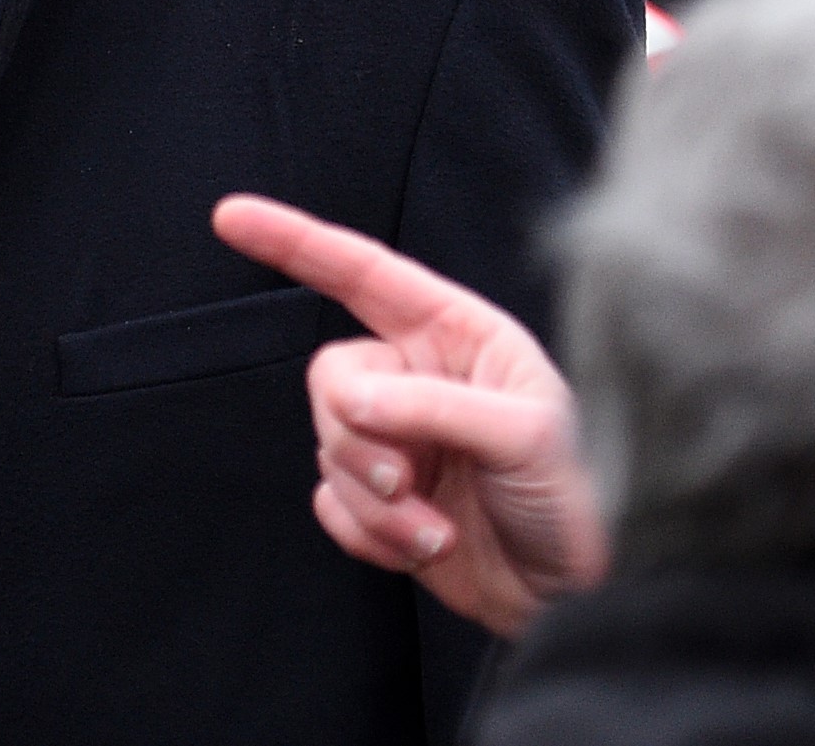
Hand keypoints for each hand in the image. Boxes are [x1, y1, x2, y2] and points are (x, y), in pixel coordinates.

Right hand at [212, 194, 606, 636]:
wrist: (582, 596)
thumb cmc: (581, 494)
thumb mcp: (525, 435)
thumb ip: (434, 407)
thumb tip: (351, 401)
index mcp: (459, 336)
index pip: (364, 274)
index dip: (295, 242)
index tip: (232, 217)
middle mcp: (421, 379)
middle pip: (332, 378)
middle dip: (356, 436)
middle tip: (408, 477)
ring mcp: (401, 442)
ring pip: (327, 448)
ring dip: (375, 502)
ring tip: (436, 528)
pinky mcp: (386, 504)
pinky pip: (331, 506)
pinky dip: (369, 535)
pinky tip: (424, 546)